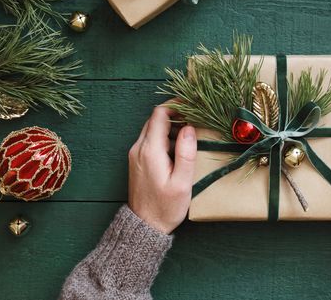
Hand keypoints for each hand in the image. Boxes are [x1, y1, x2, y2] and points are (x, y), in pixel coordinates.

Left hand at [128, 100, 196, 233]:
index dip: (176, 106)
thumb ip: (186, 153)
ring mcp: (135, 154)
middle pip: (155, 119)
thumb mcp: (182, 182)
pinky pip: (150, 140)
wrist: (144, 225)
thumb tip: (189, 128)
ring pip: (152, 129)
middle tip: (195, 118)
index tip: (192, 106)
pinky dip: (164, 137)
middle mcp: (139, 148)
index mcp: (150, 150)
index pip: (159, 114)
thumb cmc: (165, 207)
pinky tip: (178, 148)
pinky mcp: (137, 161)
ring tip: (190, 134)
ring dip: (170, 127)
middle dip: (175, 114)